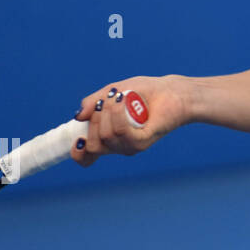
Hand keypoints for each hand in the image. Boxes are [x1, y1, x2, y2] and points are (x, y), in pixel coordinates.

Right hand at [72, 74, 190, 165]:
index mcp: (108, 138)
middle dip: (94, 120)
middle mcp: (118, 146)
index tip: (78, 139)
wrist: (172, 91)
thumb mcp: (112, 92)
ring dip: (108, 112)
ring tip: (120, 97)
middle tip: (106, 102)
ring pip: (106, 136)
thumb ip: (93, 102)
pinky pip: (121, 132)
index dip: (77, 153)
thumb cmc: (145, 91)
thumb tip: (78, 117)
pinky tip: (124, 101)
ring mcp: (130, 146)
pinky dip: (118, 114)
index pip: (87, 159)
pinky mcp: (143, 142)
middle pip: (92, 145)